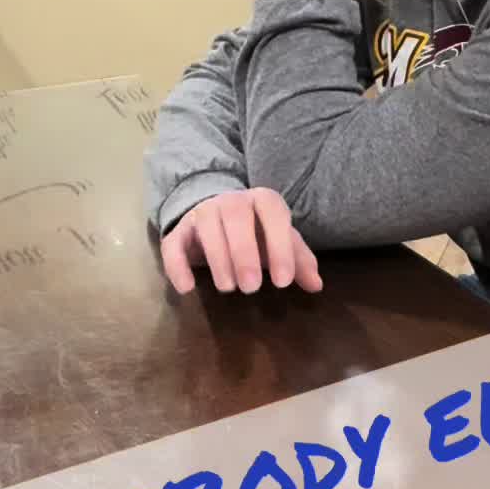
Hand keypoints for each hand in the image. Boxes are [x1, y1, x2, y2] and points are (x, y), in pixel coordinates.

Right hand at [161, 188, 322, 296]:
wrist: (217, 214)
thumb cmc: (256, 232)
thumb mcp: (279, 242)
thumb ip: (298, 260)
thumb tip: (317, 285)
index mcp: (262, 200)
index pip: (273, 213)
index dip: (280, 246)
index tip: (283, 281)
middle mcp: (231, 201)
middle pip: (236, 216)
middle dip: (244, 252)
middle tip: (252, 288)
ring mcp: (202, 213)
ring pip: (206, 227)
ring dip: (217, 258)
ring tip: (228, 288)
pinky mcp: (178, 231)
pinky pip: (173, 245)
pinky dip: (177, 266)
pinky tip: (187, 288)